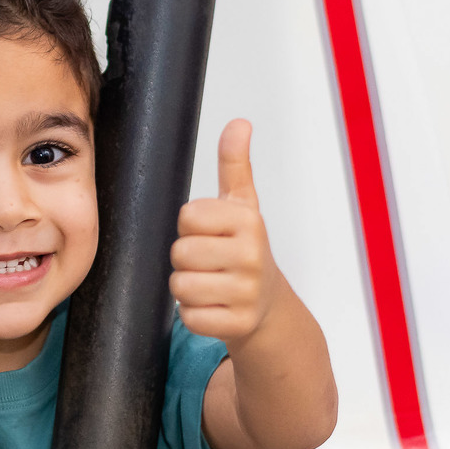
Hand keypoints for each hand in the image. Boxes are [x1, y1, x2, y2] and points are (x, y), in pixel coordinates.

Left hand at [169, 119, 280, 343]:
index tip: (210, 234)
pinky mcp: (238, 325)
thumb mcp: (242, 206)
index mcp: (248, 221)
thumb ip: (235, 164)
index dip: (190, 227)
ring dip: (186, 288)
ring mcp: (247, 293)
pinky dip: (194, 314)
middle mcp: (251, 256)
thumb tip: (239, 123)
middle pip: (180, 252)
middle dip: (185, 259)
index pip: (187, 217)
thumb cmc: (245, 249)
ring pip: (180, 287)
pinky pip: (190, 317)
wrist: (269, 306)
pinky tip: (213, 307)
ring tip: (209, 283)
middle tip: (208, 263)